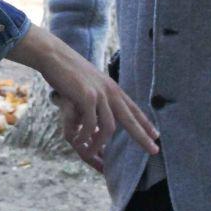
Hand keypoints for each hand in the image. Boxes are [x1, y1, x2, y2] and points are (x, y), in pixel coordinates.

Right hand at [6, 26, 158, 171]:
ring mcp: (99, 94)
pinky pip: (91, 124)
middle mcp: (110, 91)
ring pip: (108, 127)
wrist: (55, 55)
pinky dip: (85, 136)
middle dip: (142, 136)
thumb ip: (98, 97)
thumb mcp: (90, 82)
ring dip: (100, 144)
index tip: (156, 135)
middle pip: (130, 119)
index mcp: (112, 88)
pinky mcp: (86, 97)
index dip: (145, 123)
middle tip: (154, 150)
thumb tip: (100, 114)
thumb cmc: (69, 70)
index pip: (133, 108)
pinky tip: (78, 140)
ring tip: (91, 154)